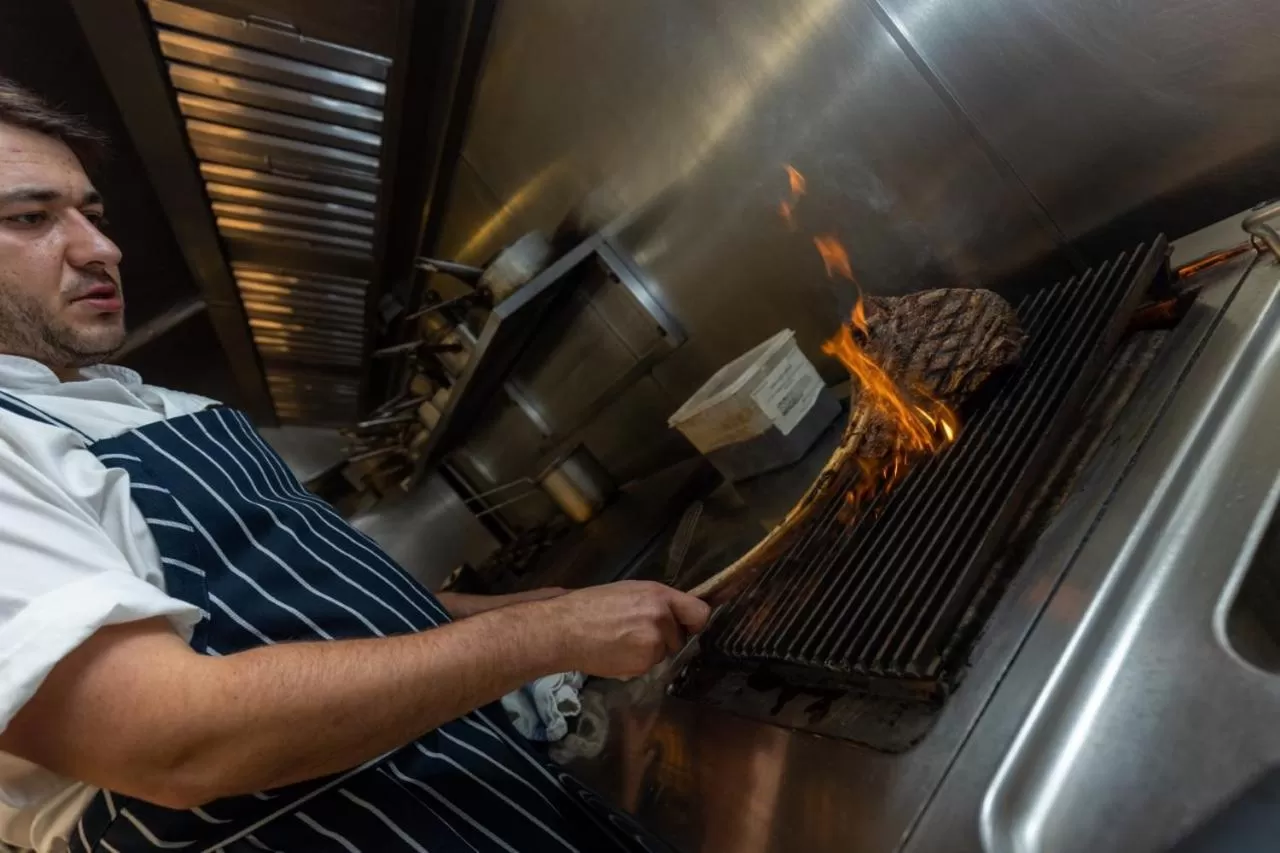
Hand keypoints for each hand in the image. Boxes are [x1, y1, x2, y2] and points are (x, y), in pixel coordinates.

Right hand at [540, 581, 710, 678]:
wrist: (565, 630)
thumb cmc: (590, 605)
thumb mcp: (628, 591)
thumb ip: (655, 602)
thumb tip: (674, 614)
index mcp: (659, 596)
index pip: (700, 612)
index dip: (693, 621)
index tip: (686, 625)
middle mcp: (662, 619)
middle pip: (680, 636)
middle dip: (665, 637)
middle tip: (637, 632)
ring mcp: (654, 644)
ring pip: (663, 652)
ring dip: (649, 651)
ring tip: (621, 642)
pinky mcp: (643, 665)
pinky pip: (648, 665)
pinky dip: (636, 662)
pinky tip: (615, 652)